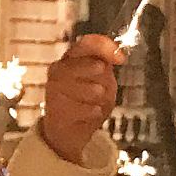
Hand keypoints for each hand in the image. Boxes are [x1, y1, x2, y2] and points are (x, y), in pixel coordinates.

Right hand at [38, 36, 119, 166]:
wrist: (67, 132)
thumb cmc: (86, 101)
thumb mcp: (102, 79)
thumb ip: (106, 63)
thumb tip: (119, 55)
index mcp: (71, 57)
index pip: (89, 42)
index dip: (107, 48)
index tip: (121, 59)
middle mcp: (59, 68)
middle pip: (93, 65)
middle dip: (105, 80)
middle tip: (100, 89)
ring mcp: (54, 88)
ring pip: (93, 89)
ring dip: (100, 99)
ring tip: (94, 104)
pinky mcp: (55, 108)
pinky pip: (88, 109)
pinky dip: (94, 113)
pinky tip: (88, 114)